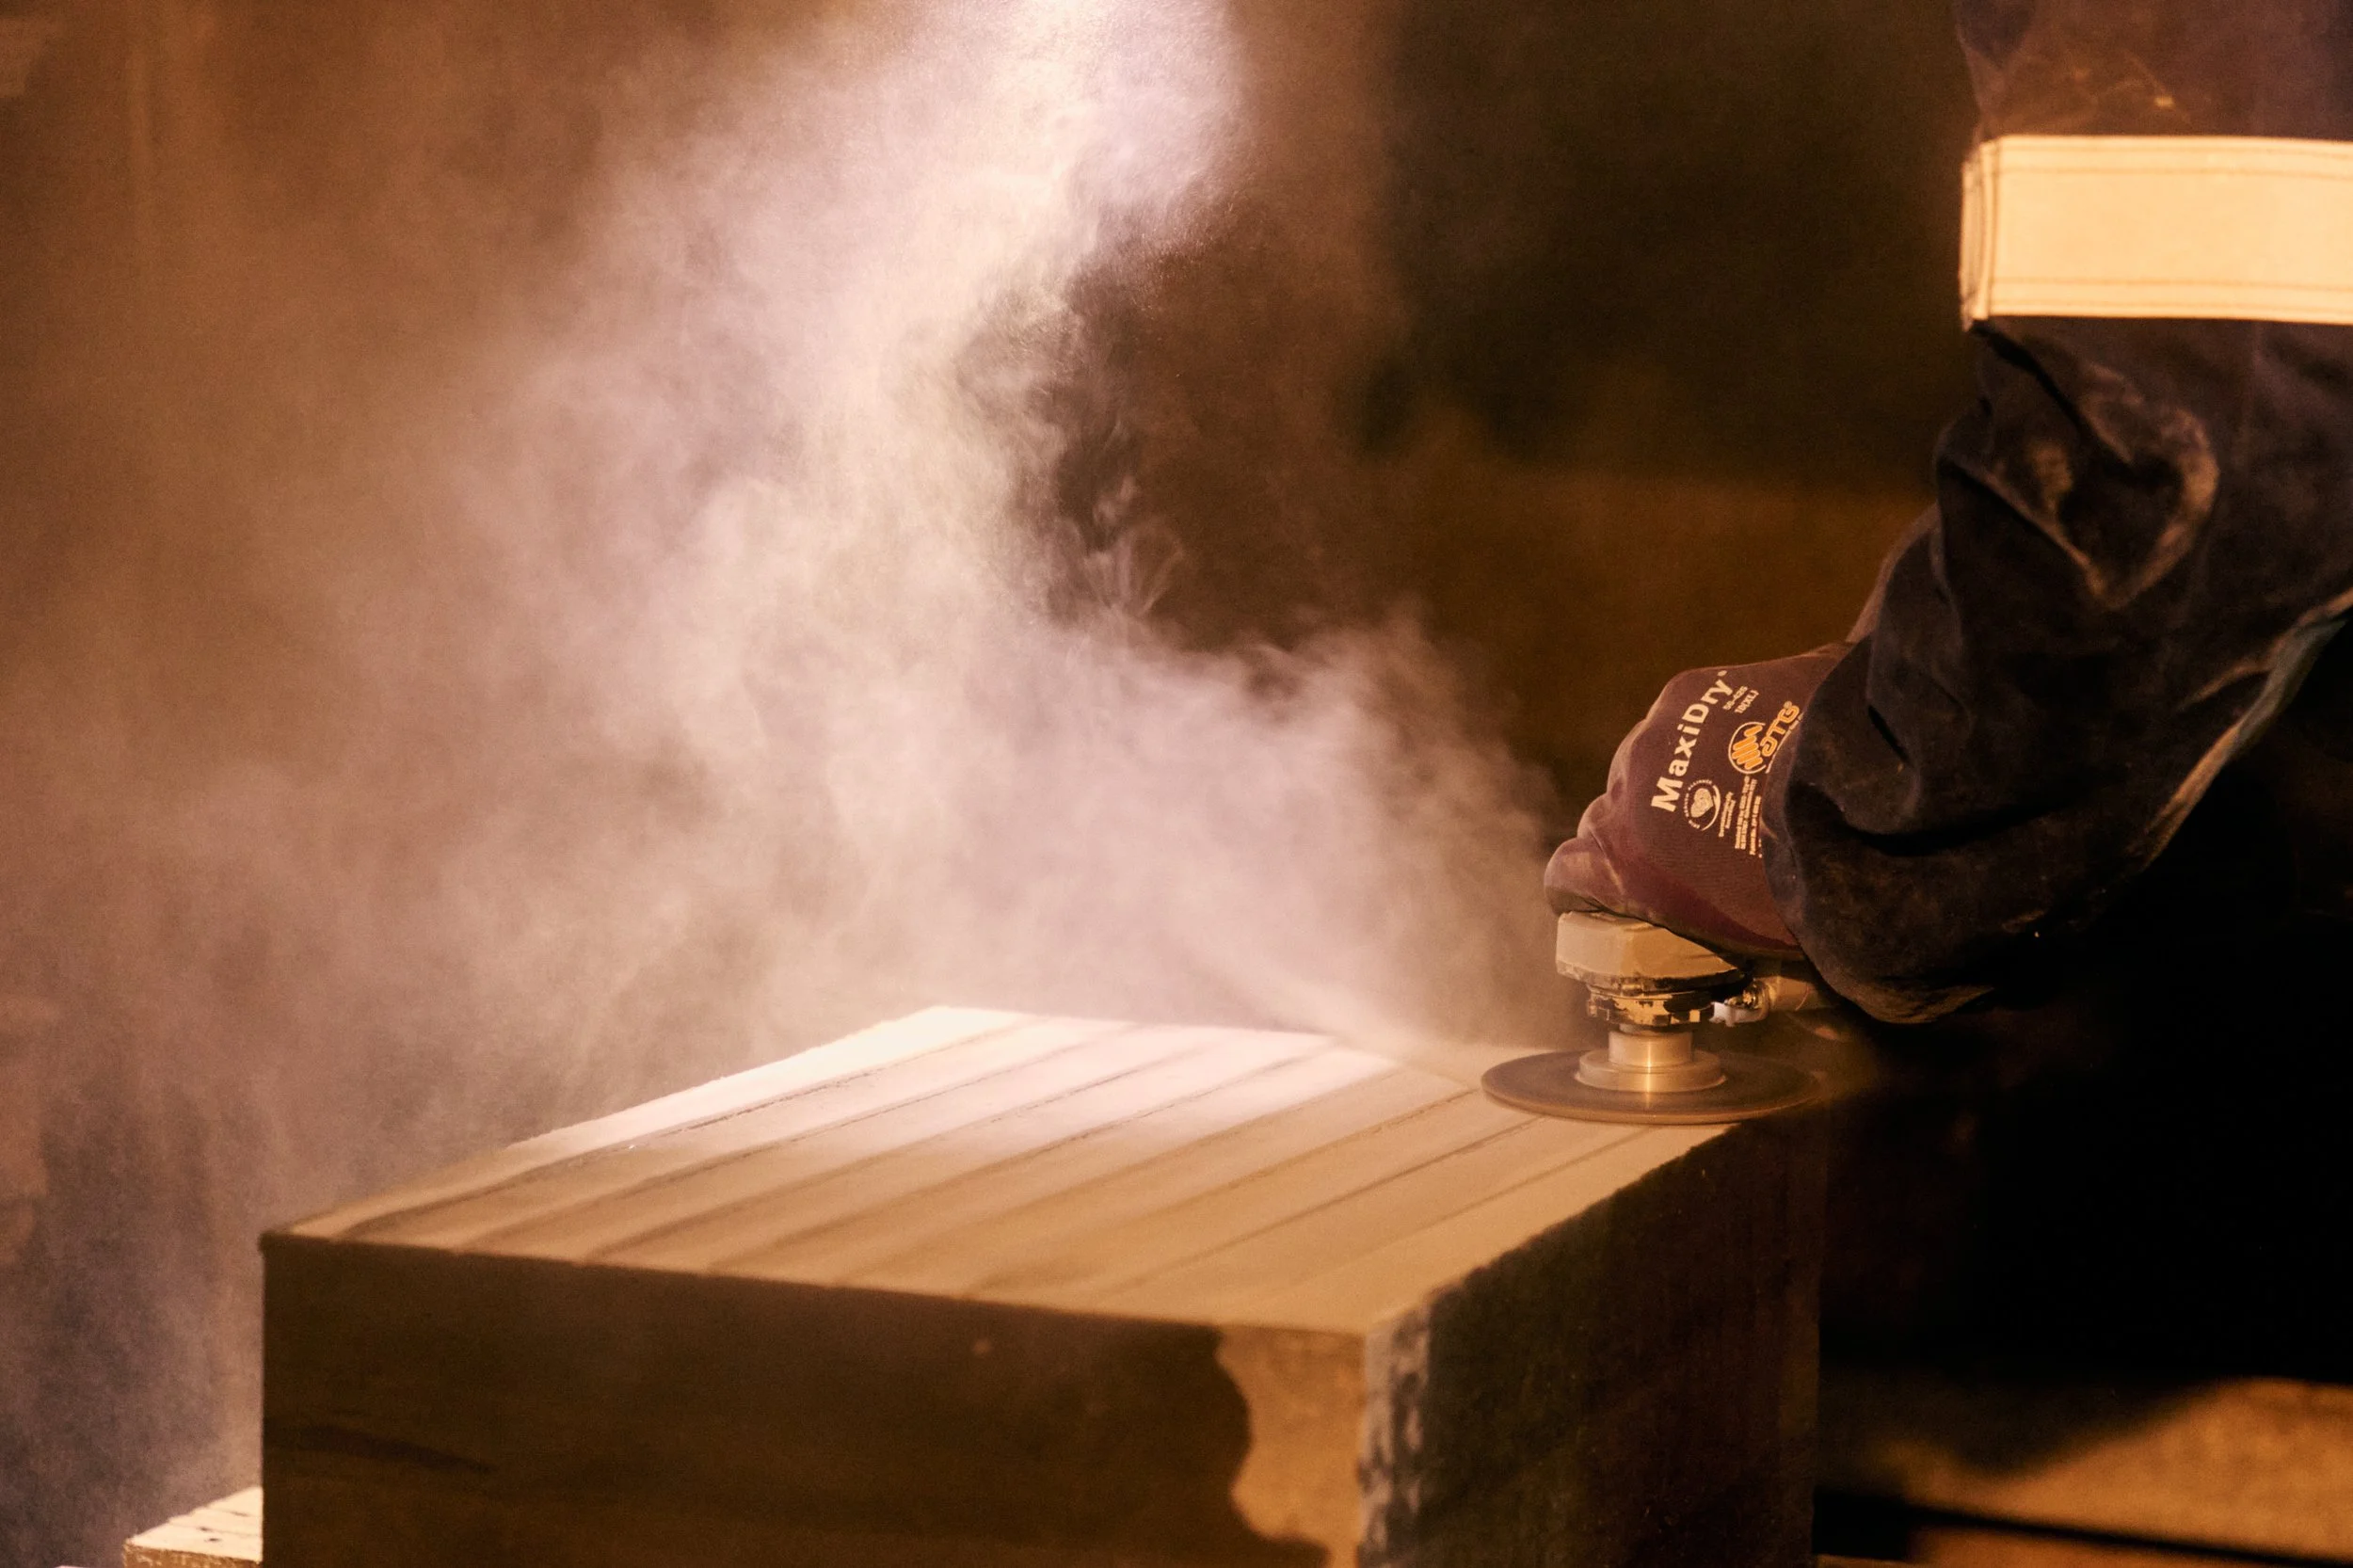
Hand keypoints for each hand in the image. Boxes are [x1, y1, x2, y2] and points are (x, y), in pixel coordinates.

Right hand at [1544, 647, 1844, 957]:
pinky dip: (1715, 727)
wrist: (1851, 794)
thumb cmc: (1805, 883)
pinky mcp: (1692, 688)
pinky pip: (1689, 712)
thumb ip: (1690, 910)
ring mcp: (1656, 734)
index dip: (1580, 882)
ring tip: (1738, 780)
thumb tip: (1704, 913)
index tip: (1597, 886)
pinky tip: (1760, 738)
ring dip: (1679, 770)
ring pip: (1649, 756)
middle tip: (1694, 836)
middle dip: (1640, 825)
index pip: (1567, 872)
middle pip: (1610, 810)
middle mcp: (1624, 791)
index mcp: (1624, 859)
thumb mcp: (1739, 930)